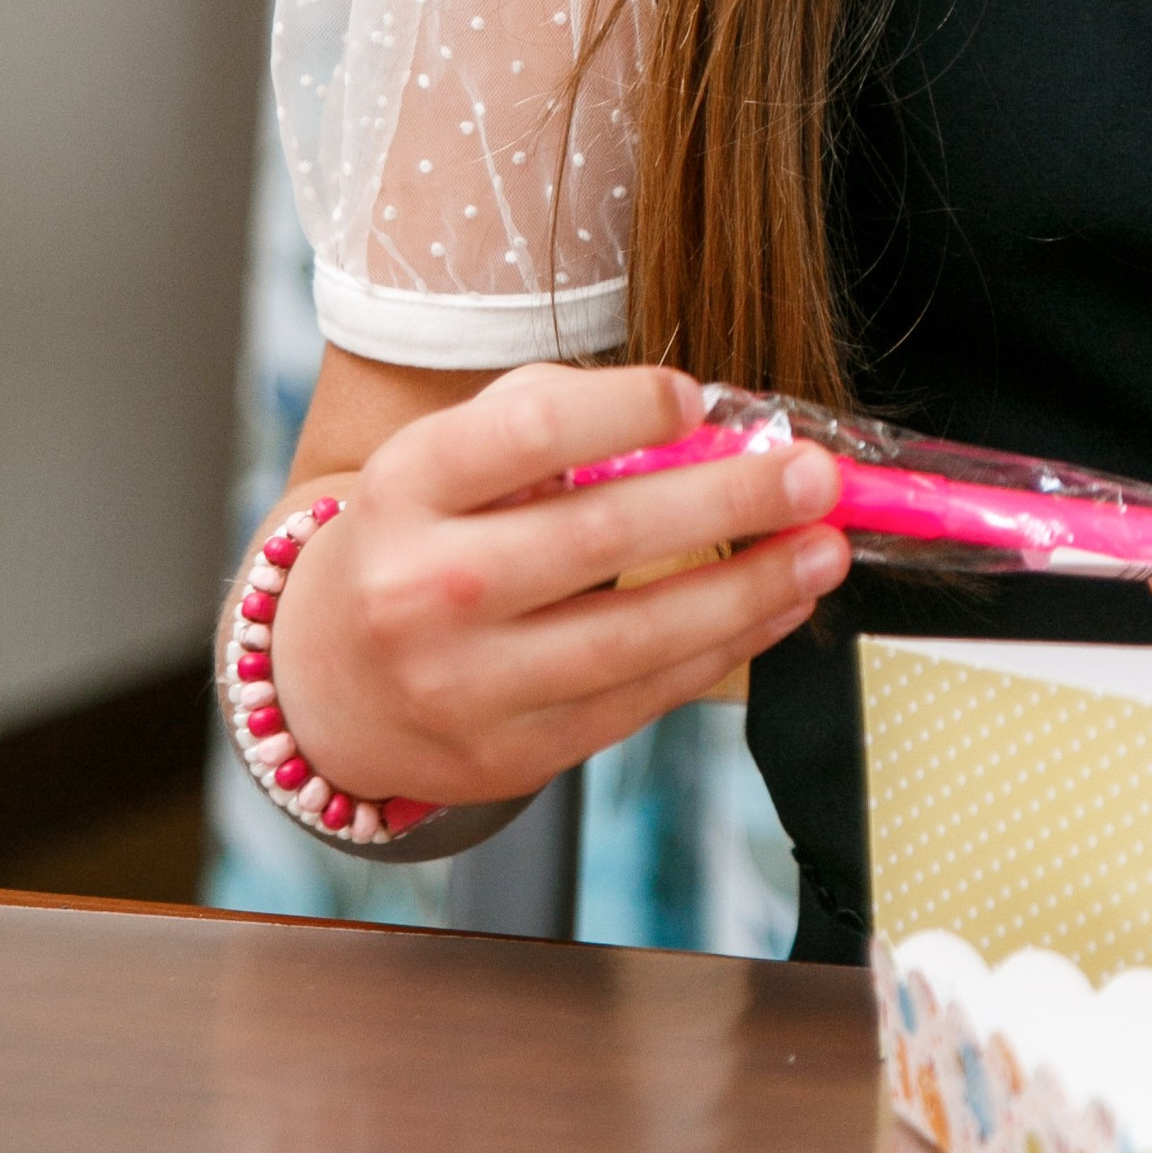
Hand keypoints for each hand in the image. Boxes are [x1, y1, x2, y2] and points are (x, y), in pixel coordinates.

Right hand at [267, 363, 849, 809]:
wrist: (329, 682)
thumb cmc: (422, 538)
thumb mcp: (450, 457)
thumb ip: (555, 418)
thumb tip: (705, 418)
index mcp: (409, 486)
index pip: (526, 430)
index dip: (622, 408)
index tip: (700, 399)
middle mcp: (424, 587)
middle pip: (599, 536)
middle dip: (726, 500)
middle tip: (812, 477)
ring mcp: (466, 684)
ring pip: (634, 637)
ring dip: (749, 590)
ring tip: (822, 549)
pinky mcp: (513, 753)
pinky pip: (640, 698)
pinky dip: (723, 651)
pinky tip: (776, 607)